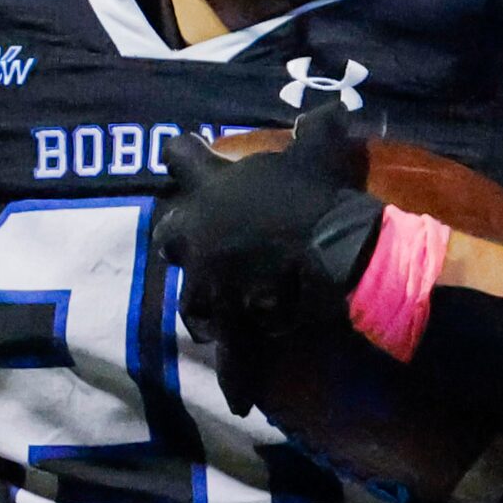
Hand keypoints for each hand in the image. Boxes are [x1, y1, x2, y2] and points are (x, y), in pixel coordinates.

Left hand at [153, 105, 384, 411]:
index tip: (181, 153)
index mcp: (211, 189)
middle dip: (182, 239)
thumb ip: (316, 128)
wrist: (333, 255)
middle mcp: (197, 235)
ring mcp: (209, 282)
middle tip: (199, 243)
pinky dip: (235, 375)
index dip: (183, 155)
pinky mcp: (229, 322)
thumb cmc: (319, 195)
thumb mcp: (319, 150)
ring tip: (220, 309)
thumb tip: (329, 107)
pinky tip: (238, 396)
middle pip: (169, 235)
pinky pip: (230, 353)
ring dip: (205, 301)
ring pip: (192, 298)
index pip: (181, 158)